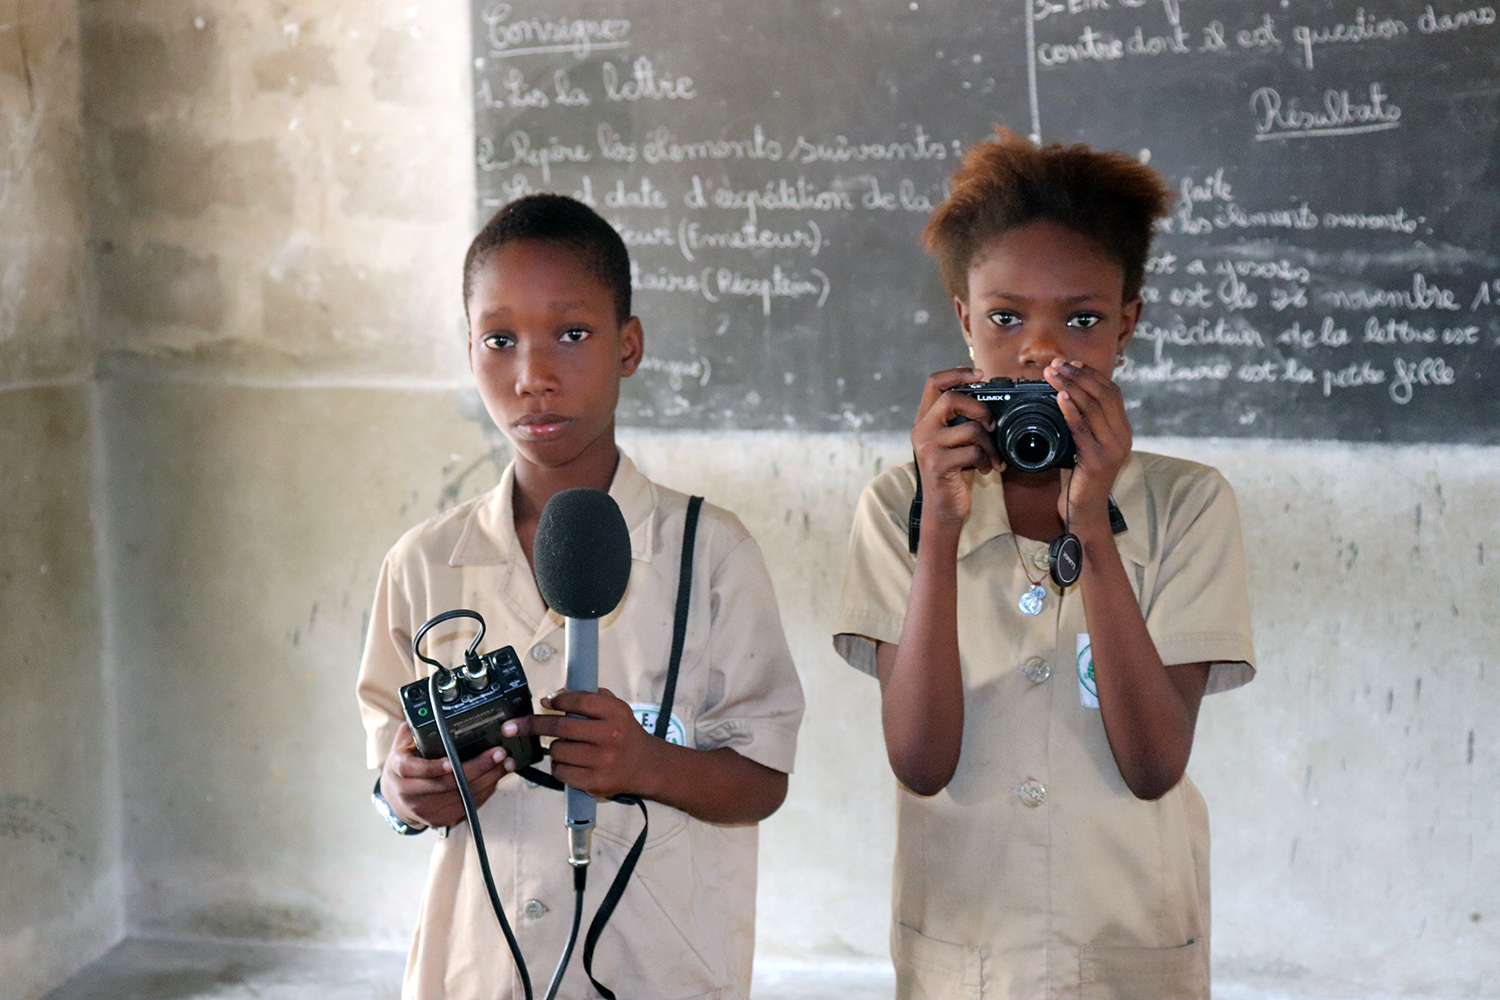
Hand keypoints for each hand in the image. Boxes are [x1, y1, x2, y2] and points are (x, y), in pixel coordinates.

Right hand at [380, 721, 514, 829]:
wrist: (396, 797)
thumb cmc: (404, 764)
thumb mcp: (403, 743)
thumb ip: (415, 728)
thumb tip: (432, 710)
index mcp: (398, 769)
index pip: (415, 768)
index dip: (435, 766)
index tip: (453, 760)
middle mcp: (409, 792)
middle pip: (447, 783)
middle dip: (477, 768)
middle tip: (498, 753)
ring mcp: (424, 809)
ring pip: (461, 796)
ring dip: (488, 780)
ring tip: (504, 764)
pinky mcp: (438, 820)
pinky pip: (466, 807)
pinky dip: (484, 792)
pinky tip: (495, 779)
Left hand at [505, 688, 661, 799]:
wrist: (646, 766)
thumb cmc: (624, 733)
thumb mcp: (615, 709)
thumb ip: (588, 699)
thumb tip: (550, 700)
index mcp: (616, 712)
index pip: (578, 701)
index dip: (557, 701)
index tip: (545, 703)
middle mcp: (610, 736)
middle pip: (560, 727)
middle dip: (532, 725)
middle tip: (513, 726)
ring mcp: (603, 761)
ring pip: (557, 751)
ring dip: (554, 748)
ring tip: (567, 747)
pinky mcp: (595, 783)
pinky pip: (561, 772)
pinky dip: (559, 767)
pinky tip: (571, 763)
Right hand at [911, 367, 1002, 527]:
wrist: (943, 508)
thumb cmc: (953, 472)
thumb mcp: (953, 441)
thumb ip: (960, 420)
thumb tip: (985, 397)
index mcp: (924, 420)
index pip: (933, 383)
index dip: (956, 373)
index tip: (978, 374)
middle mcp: (921, 430)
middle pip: (951, 399)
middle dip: (979, 409)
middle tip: (991, 424)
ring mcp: (928, 447)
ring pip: (971, 429)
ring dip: (990, 445)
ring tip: (991, 458)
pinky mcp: (938, 464)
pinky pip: (974, 452)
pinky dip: (987, 461)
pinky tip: (986, 470)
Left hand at [1044, 358, 1131, 532]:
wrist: (1086, 513)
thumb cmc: (1082, 480)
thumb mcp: (1088, 447)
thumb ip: (1086, 425)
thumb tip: (1068, 396)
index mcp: (1123, 431)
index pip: (1112, 393)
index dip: (1091, 375)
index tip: (1071, 363)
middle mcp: (1122, 437)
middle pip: (1103, 395)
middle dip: (1078, 376)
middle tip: (1057, 365)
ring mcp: (1111, 449)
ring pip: (1092, 408)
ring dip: (1070, 387)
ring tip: (1053, 375)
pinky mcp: (1097, 461)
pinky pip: (1082, 430)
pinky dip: (1070, 411)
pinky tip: (1059, 398)